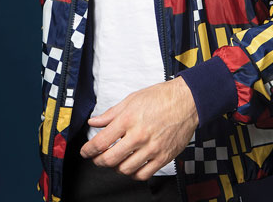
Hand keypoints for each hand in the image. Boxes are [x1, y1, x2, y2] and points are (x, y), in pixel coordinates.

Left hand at [79, 77, 198, 180]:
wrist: (186, 101)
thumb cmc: (160, 97)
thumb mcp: (132, 99)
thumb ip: (111, 113)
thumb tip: (94, 121)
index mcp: (129, 119)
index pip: (101, 142)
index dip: (89, 150)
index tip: (85, 152)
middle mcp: (139, 135)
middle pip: (110, 159)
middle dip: (99, 161)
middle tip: (97, 158)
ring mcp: (151, 148)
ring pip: (125, 169)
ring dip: (116, 167)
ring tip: (115, 160)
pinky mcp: (163, 157)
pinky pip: (143, 174)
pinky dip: (133, 174)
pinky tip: (131, 165)